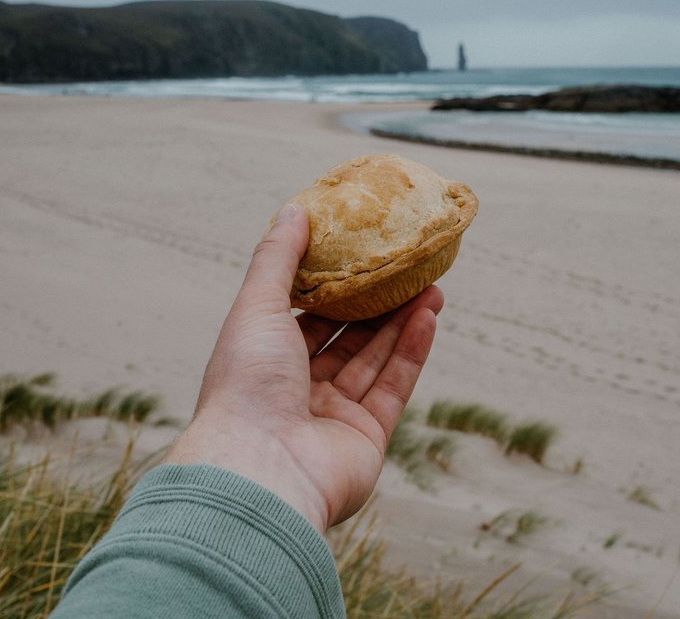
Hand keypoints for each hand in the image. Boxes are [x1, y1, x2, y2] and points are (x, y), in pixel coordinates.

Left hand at [164, 203, 442, 529]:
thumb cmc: (246, 384)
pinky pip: (393, 387)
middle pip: (345, 339)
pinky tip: (429, 317)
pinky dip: (412, 351)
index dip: (332, 288)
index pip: (302, 319)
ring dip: (403, 323)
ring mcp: (332, 418)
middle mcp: (296, 391)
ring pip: (374, 360)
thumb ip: (277, 258)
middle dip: (378, 304)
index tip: (360, 256)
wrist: (261, 469)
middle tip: (408, 268)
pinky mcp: (366, 439)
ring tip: (432, 285)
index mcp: (263, 363)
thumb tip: (295, 210)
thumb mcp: (256, 306)